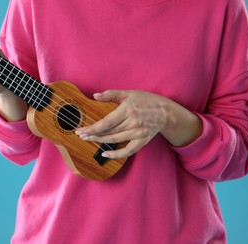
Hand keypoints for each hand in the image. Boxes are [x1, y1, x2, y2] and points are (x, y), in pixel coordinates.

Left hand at [75, 90, 201, 158]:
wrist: (166, 112)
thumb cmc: (146, 100)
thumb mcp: (129, 93)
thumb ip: (111, 94)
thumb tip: (95, 96)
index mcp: (128, 110)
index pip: (106, 122)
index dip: (93, 128)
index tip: (81, 130)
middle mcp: (133, 122)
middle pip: (109, 132)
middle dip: (93, 135)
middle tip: (81, 135)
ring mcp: (138, 133)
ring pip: (115, 140)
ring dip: (100, 141)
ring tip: (89, 140)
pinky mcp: (142, 141)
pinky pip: (127, 151)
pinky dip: (116, 154)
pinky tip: (105, 154)